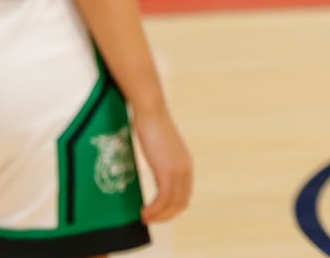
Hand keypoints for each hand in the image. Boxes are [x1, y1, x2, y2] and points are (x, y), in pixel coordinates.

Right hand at [131, 106, 192, 223]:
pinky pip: (162, 200)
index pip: (185, 195)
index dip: (172, 208)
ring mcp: (178, 170)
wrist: (151, 111)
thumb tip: (155, 167)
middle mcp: (186, 169)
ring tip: (144, 217)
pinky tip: (143, 212)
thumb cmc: (151, 125)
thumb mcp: (160, 147)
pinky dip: (154, 210)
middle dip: (166, 215)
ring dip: (158, 215)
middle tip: (149, 219)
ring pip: (173, 204)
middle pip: (181, 203)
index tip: (156, 211)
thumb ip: (162, 160)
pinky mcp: (166, 171)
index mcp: (186, 164)